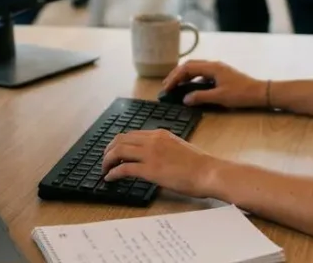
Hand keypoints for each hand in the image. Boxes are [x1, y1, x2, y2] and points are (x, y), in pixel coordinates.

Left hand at [102, 129, 222, 197]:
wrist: (208, 172)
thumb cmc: (199, 165)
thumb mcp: (178, 148)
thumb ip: (164, 148)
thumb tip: (154, 157)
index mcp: (160, 134)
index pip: (132, 134)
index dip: (119, 143)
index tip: (114, 151)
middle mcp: (153, 140)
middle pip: (120, 139)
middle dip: (108, 150)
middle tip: (105, 160)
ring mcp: (150, 154)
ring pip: (118, 151)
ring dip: (107, 160)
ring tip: (104, 169)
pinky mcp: (150, 170)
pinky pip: (123, 169)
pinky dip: (113, 173)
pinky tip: (109, 178)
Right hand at [161, 60, 266, 108]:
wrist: (260, 92)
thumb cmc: (241, 94)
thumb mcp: (220, 97)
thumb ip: (201, 97)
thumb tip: (185, 99)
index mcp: (212, 67)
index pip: (188, 68)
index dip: (175, 77)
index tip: (167, 87)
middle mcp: (214, 65)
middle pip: (190, 65)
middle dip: (176, 74)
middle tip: (166, 86)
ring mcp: (218, 69)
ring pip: (196, 69)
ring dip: (184, 76)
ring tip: (175, 86)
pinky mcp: (221, 75)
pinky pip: (202, 73)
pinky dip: (193, 79)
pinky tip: (190, 88)